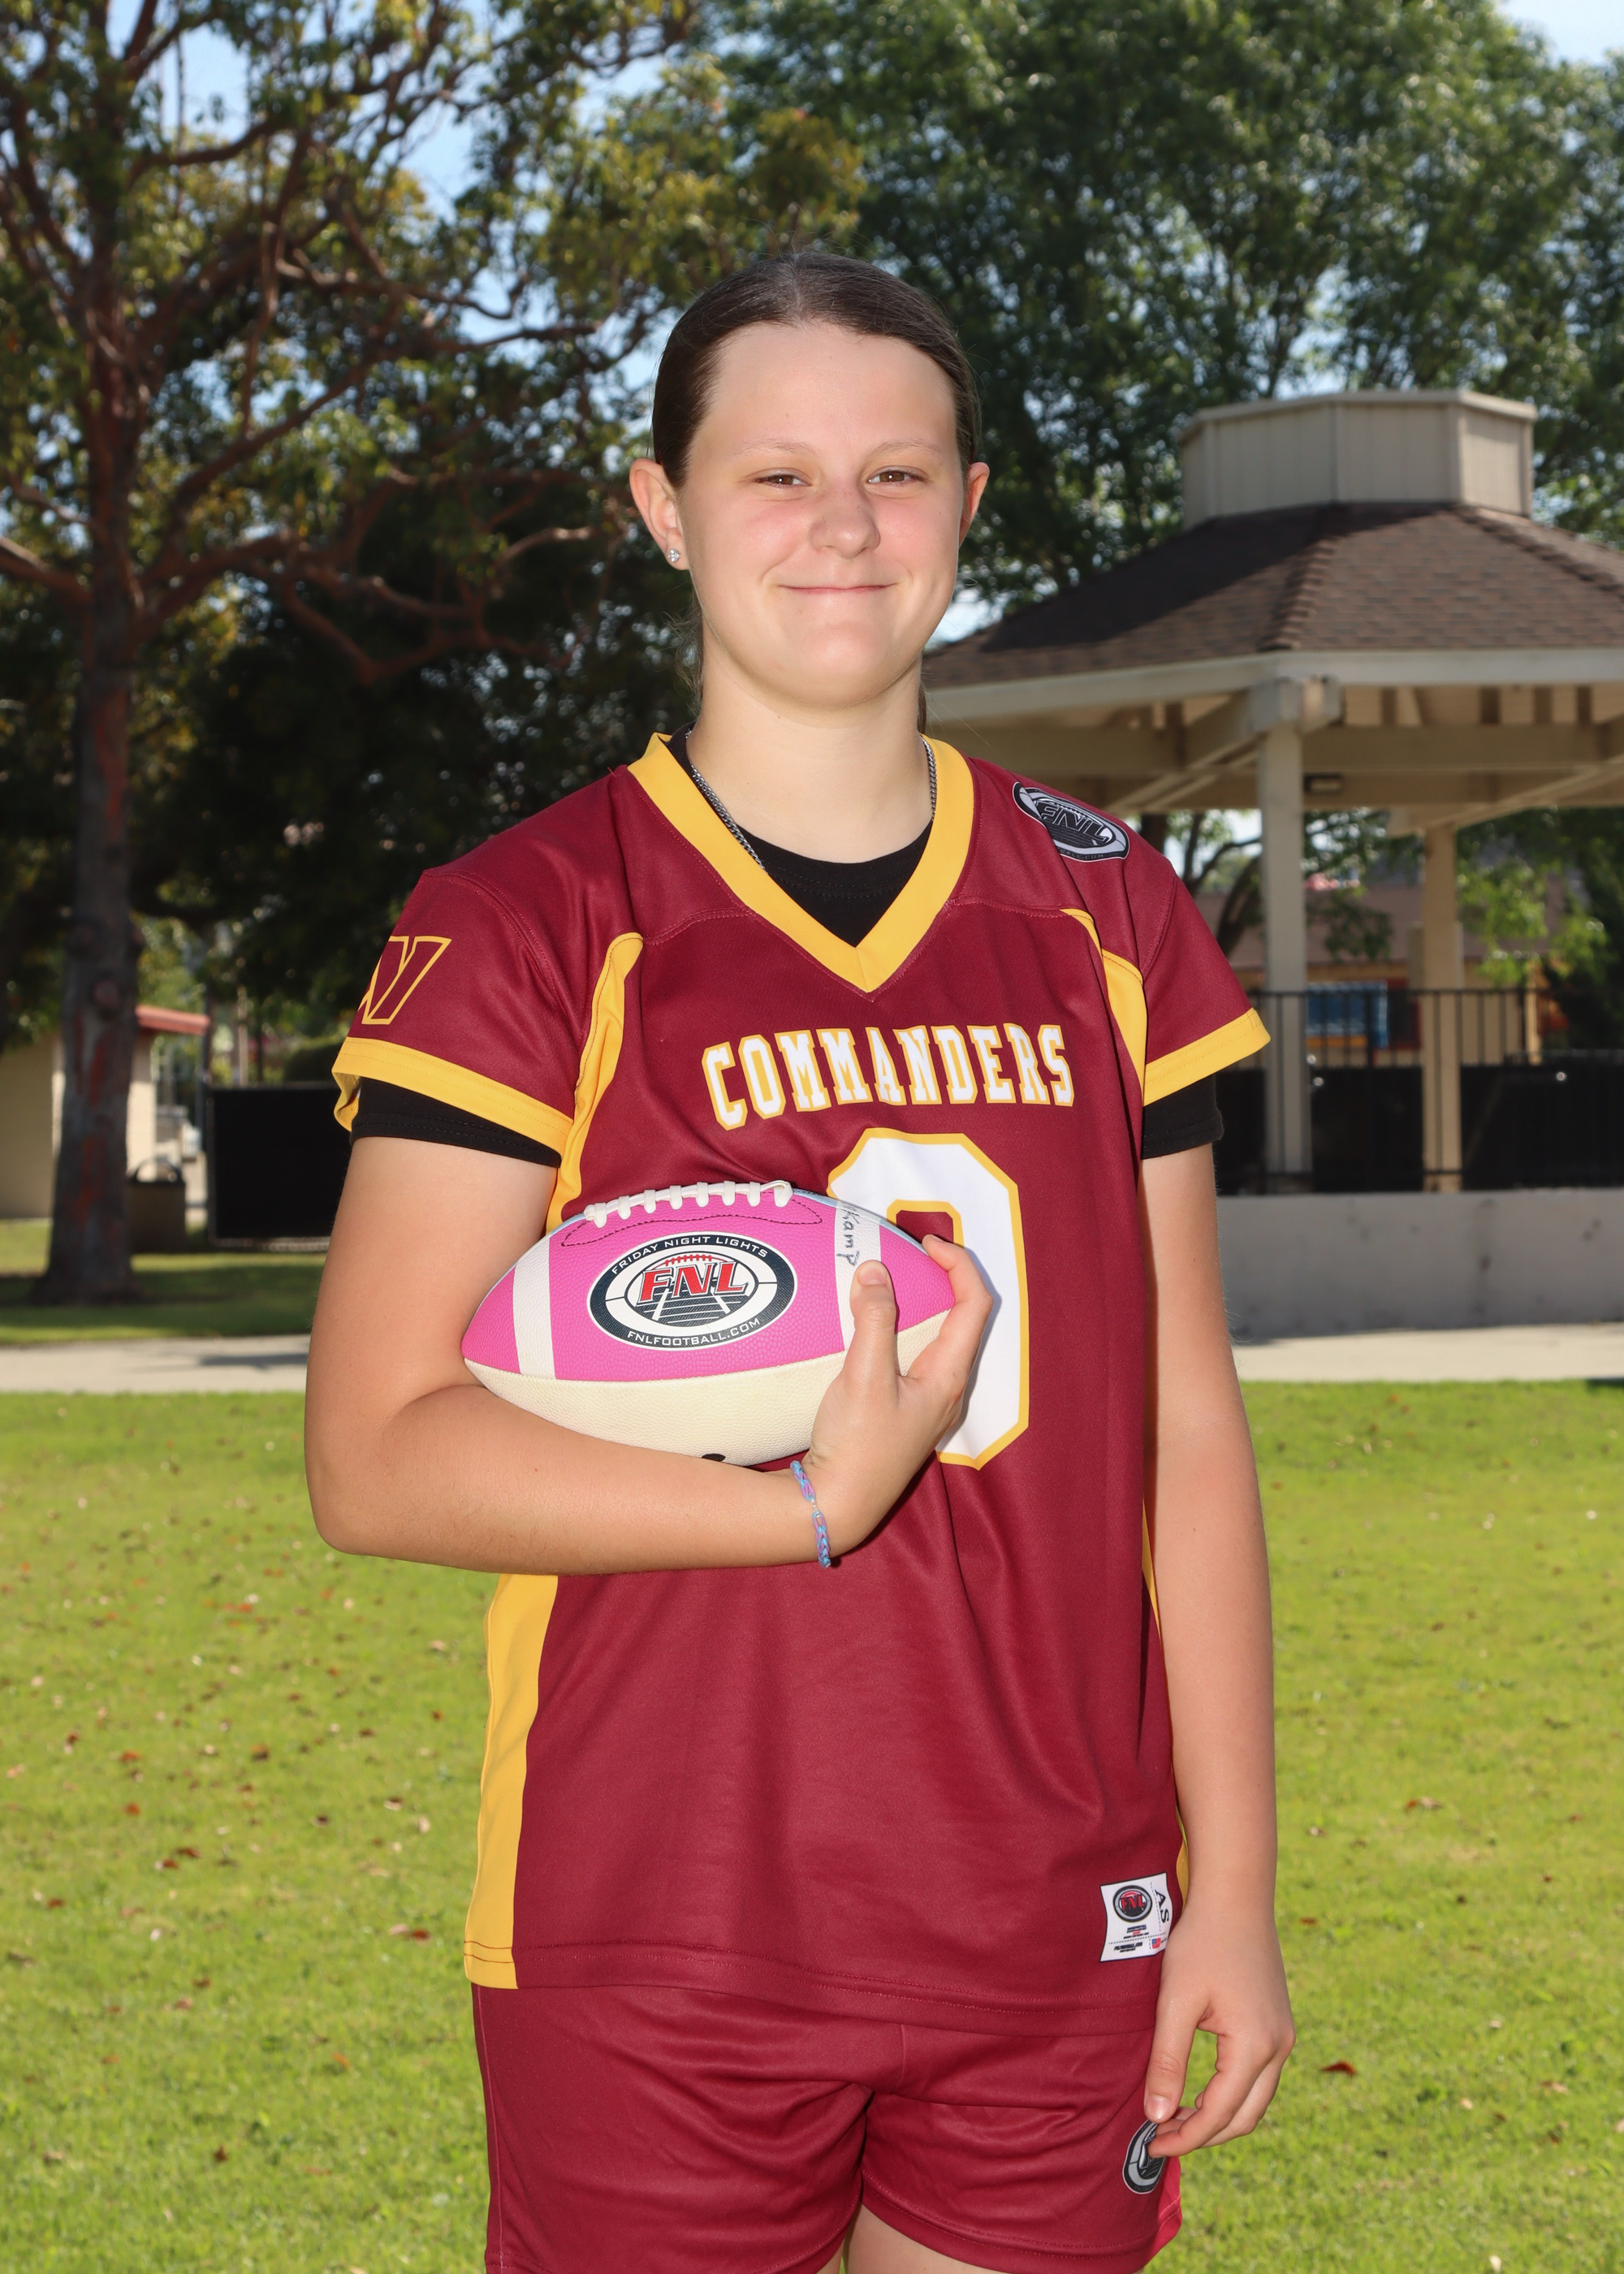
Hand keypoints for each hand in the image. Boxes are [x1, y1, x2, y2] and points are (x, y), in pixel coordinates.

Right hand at [796, 1235, 990, 1555]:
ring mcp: (927, 1402)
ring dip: (920, 1303)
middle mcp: (946, 1388)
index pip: (974, 1304)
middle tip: (907, 1254)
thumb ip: (872, 1321)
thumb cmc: (857, 1447)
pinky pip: (914, 1356)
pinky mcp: (904, 1412)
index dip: (958, 1264)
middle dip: (941, 1278)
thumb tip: (874, 1270)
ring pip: (938, 1338)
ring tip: (887, 1282)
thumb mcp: (863, 1377)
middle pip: (962, 1318)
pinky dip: (900, 1328)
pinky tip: (868, 1328)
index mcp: (948, 1376)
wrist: (837, 1505)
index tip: (923, 1243)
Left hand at [1142, 1893, 1293, 2155]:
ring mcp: (1283, 2037)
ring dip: (1218, 2116)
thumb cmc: (1202, 1942)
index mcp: (1256, 2045)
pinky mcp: (1278, 2025)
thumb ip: (1167, 2060)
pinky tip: (1198, 2089)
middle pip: (1244, 2117)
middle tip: (1160, 2137)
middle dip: (1203, 2135)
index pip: (1220, 2113)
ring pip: (1254, 2100)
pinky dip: (1230, 2094)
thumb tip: (1155, 2115)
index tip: (1151, 2145)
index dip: (1185, 2136)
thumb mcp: (1176, 2001)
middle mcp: (1279, 2047)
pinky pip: (1258, 2077)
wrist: (1236, 1895)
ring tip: (1174, 2117)